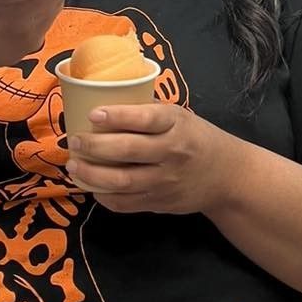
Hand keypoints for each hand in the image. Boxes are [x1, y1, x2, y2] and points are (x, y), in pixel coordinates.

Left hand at [65, 105, 234, 215]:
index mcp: (176, 124)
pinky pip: (126, 203)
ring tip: (74, 164)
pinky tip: (92, 186)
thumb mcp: (180, 117)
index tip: (93, 114)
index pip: (146, 118)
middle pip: (128, 150)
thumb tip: (103, 98)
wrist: (226, 176)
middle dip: (95, 146)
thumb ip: (148, 111)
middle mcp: (171, 152)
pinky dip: (105, 196)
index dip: (118, 116)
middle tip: (74, 140)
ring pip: (123, 180)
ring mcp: (165, 180)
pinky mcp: (160, 202)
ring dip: (93, 173)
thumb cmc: (195, 138)